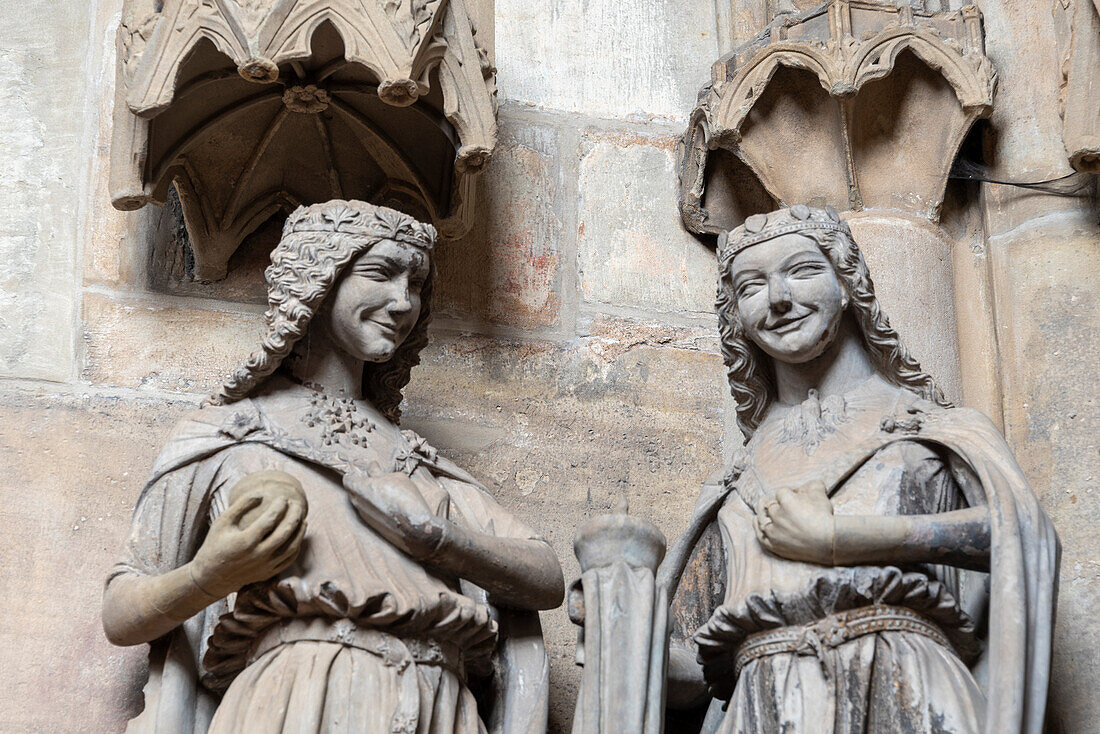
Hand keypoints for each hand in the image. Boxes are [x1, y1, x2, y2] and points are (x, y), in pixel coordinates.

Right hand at [190, 477, 307, 596]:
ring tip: (302, 517)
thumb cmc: (215, 545)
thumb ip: (241, 506)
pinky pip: (289, 559)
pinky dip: (296, 546)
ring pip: (291, 547)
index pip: (270, 520)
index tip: (283, 497)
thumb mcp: (222, 522)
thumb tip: (261, 494)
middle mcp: (258, 555)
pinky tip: (297, 534)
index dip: (279, 507)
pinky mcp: (268, 574)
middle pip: (285, 532)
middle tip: (297, 504)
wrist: (211, 577)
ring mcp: (265, 566)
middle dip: (294, 515)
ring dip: (300, 531)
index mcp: (246, 541)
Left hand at [343, 470, 446, 559]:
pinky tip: (389, 506)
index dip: (355, 474)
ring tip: (385, 493)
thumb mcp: (395, 477)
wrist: (416, 527)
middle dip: (361, 485)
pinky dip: (375, 508)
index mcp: (360, 488)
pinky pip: (369, 512)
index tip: (363, 472)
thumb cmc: (405, 498)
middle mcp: (358, 503)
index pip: (348, 479)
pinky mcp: (372, 525)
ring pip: (361, 503)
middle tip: (375, 480)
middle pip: (353, 491)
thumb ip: (379, 472)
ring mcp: (364, 516)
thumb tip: (372, 468)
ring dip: (368, 497)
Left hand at [753, 480, 834, 564]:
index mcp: (786, 501)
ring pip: (762, 518)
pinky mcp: (774, 545)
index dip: (789, 493)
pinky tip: (757, 521)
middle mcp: (777, 515)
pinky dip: (757, 526)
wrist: (829, 543)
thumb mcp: (820, 495)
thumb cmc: (825, 517)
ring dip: (763, 512)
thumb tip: (810, 482)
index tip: (796, 497)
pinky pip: (760, 535)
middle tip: (781, 504)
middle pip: (769, 504)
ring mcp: (774, 531)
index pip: (781, 492)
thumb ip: (813, 484)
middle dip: (775, 502)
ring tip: (765, 508)